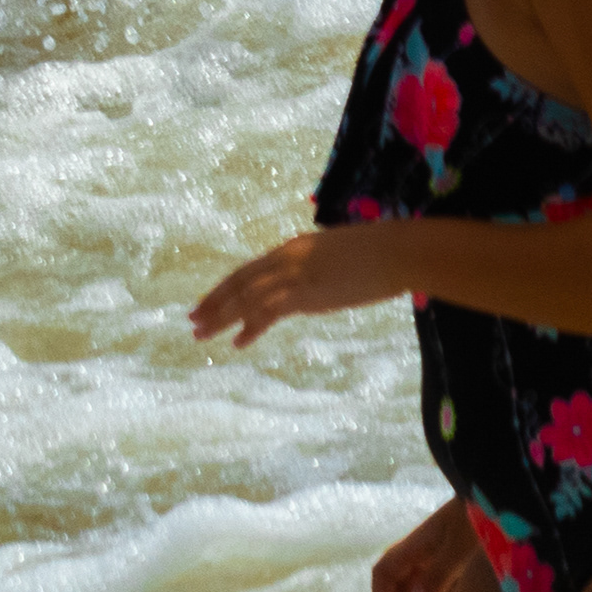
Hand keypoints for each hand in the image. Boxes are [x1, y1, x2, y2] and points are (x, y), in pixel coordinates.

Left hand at [189, 227, 404, 349]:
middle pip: (239, 282)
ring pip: (245, 297)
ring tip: (201, 334)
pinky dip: (251, 327)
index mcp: (291, 249)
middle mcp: (285, 259)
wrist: (398, 251)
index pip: (249, 270)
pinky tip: (238, 342)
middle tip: (193, 320)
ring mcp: (294, 275)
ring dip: (221, 316)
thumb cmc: (378, 253)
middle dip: (213, 302)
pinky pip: (269, 311)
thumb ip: (317, 271)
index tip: (208, 301)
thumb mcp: (336, 258)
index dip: (226, 287)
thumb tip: (311, 290)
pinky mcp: (307, 292)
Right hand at [370, 498, 479, 591]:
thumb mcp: (462, 547)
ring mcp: (440, 555)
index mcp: (416, 545)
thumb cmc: (482, 517)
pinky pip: (445, 586)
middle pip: (400, 585)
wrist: (506, 494)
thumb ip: (438, 574)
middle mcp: (422, 551)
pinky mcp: (458, 560)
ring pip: (423, 589)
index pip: (384, 574)